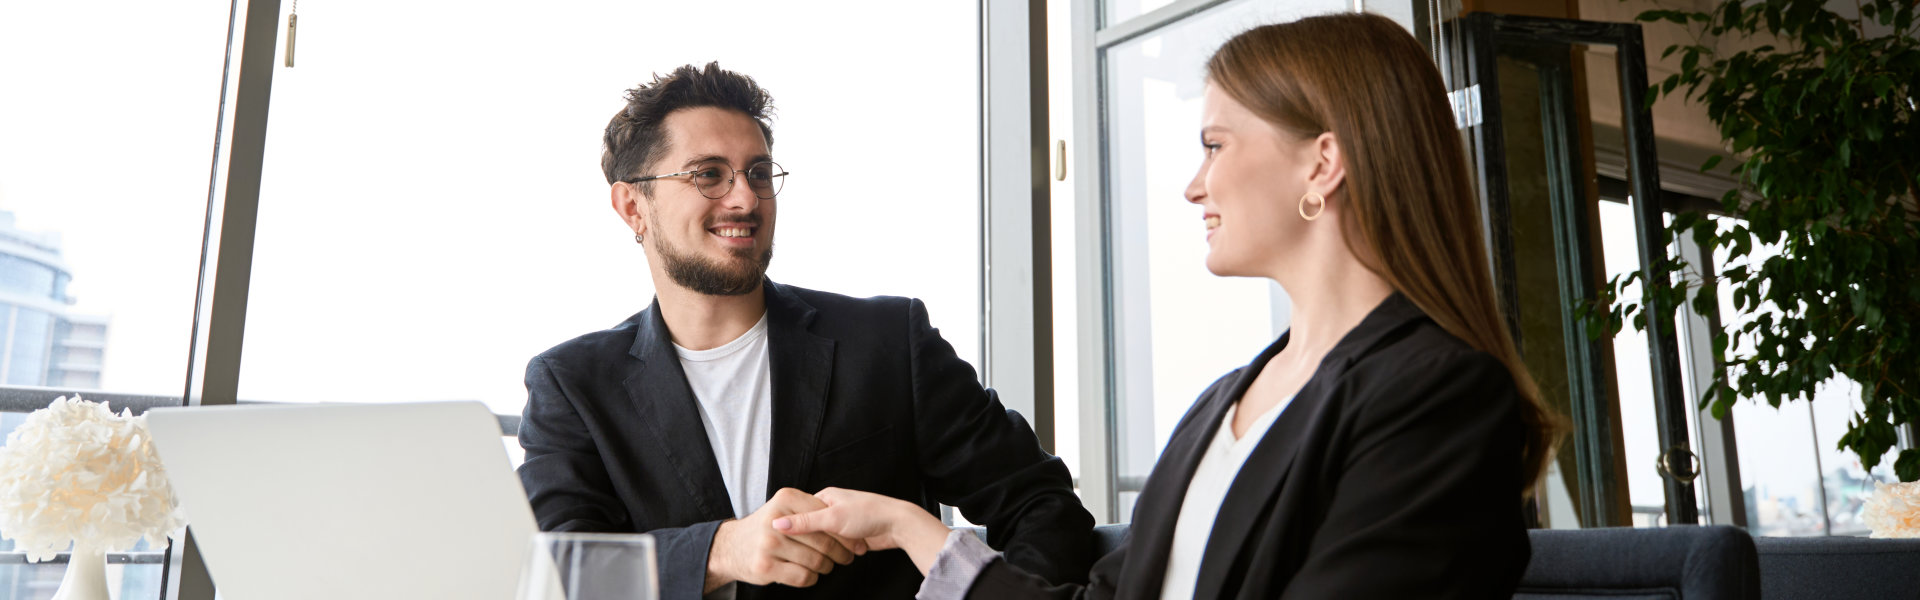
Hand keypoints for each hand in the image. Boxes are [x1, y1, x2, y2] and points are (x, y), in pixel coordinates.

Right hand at [706, 488, 867, 591]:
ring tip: (828, 565)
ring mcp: (769, 543)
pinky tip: (810, 574)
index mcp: (786, 499)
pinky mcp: (765, 566)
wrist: (731, 546)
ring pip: (815, 561)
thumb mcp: (786, 510)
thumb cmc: (767, 528)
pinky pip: (802, 576)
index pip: (826, 518)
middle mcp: (776, 519)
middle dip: (840, 552)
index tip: (854, 542)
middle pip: (823, 541)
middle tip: (847, 557)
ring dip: (827, 567)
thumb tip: (842, 522)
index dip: (843, 532)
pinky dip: (811, 578)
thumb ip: (811, 512)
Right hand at [772, 487, 951, 574]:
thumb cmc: (869, 513)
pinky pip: (836, 548)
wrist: (898, 524)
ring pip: (824, 541)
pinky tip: (839, 559)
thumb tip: (776, 523)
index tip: (788, 541)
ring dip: (830, 550)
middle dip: (817, 542)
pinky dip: (838, 554)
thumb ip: (804, 522)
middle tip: (819, 550)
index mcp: (825, 497)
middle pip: (811, 529)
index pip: (799, 513)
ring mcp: (841, 523)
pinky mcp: (849, 537)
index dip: (795, 528)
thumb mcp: (832, 518)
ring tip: (837, 553)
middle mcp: (831, 508)